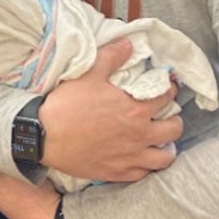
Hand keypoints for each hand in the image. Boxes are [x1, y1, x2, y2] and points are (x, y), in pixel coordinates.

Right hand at [39, 38, 182, 182]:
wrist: (44, 137)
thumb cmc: (67, 105)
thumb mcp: (89, 74)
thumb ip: (112, 57)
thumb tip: (128, 43)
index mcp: (136, 110)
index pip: (167, 98)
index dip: (170, 90)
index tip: (168, 87)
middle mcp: (139, 136)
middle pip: (174, 129)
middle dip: (174, 119)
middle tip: (167, 115)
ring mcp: (129, 158)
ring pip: (164, 158)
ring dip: (166, 148)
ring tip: (160, 141)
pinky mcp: (116, 173)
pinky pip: (143, 175)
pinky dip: (146, 167)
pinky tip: (141, 159)